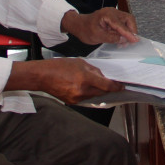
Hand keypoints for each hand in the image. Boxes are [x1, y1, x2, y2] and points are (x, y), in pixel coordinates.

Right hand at [6, 57, 122, 103]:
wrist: (42, 76)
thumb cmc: (59, 66)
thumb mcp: (79, 62)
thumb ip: (93, 70)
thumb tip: (102, 77)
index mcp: (85, 78)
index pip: (106, 85)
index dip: (116, 87)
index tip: (121, 86)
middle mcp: (82, 90)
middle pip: (102, 92)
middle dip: (107, 88)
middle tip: (110, 84)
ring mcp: (77, 97)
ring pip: (94, 96)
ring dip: (96, 91)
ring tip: (91, 83)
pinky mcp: (72, 102)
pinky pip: (85, 98)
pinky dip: (87, 93)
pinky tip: (82, 87)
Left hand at [62, 7, 137, 44]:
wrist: (78, 25)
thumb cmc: (85, 30)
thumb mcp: (97, 36)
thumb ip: (111, 38)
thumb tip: (124, 40)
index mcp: (107, 14)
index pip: (121, 24)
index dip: (129, 33)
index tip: (135, 40)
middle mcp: (112, 11)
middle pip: (128, 19)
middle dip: (131, 30)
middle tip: (131, 41)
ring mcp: (113, 13)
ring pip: (127, 21)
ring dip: (128, 31)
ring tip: (124, 42)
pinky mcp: (114, 17)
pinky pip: (122, 23)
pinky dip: (124, 31)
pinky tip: (120, 39)